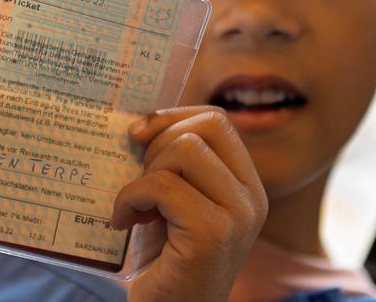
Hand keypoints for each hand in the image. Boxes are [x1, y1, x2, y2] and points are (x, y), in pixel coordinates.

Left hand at [112, 106, 267, 301]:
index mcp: (246, 184)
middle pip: (205, 126)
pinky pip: (162, 185)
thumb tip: (142, 123)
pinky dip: (131, 197)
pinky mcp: (213, 233)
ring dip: (144, 174)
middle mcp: (252, 197)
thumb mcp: (173, 202)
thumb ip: (172, 164)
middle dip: (159, 144)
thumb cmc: (165, 258)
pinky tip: (123, 222)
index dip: (173, 118)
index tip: (139, 134)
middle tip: (140, 181)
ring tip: (134, 206)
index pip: (217, 120)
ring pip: (184, 150)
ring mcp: (238, 214)